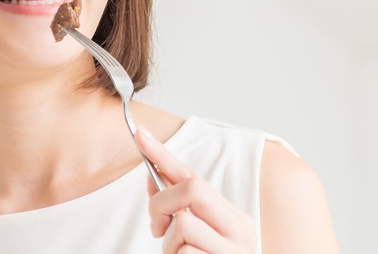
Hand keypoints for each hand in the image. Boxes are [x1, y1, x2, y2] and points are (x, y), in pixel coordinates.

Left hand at [135, 127, 256, 253]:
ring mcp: (233, 250)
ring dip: (169, 245)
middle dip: (162, 203)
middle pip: (192, 188)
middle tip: (157, 227)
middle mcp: (239, 230)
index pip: (194, 175)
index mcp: (232, 217)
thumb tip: (152, 178)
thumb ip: (177, 210)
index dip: (163, 154)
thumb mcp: (196, 237)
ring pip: (183, 225)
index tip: (138, 134)